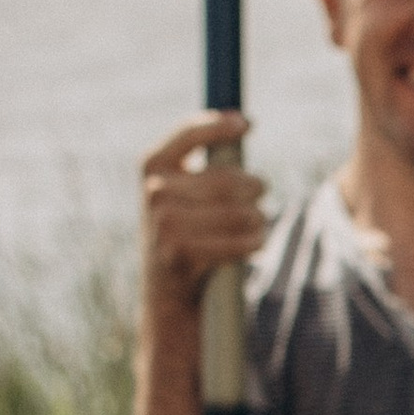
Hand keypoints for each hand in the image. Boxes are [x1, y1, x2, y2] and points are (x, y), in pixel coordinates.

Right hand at [141, 114, 268, 313]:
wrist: (166, 293)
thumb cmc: (186, 232)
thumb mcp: (183, 191)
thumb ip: (206, 161)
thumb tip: (242, 122)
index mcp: (153, 165)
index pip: (190, 134)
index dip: (221, 126)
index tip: (249, 124)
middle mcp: (155, 191)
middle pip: (229, 179)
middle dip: (255, 187)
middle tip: (260, 195)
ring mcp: (165, 223)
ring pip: (239, 212)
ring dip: (258, 219)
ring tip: (257, 223)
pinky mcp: (182, 254)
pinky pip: (239, 241)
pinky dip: (254, 242)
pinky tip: (253, 244)